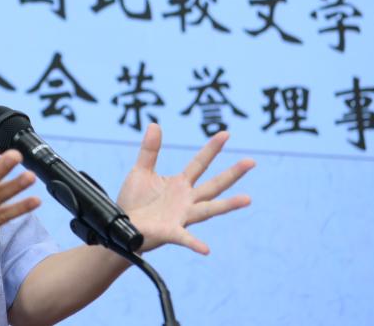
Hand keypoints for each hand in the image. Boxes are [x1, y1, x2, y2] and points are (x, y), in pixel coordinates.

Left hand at [117, 124, 253, 254]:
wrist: (122, 226)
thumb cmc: (134, 201)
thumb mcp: (141, 171)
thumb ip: (149, 150)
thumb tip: (154, 124)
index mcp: (180, 184)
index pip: (200, 163)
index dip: (212, 148)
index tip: (226, 133)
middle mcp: (186, 200)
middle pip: (214, 185)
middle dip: (232, 173)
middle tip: (251, 161)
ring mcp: (181, 216)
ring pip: (208, 209)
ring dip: (227, 205)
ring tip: (247, 199)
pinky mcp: (170, 232)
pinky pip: (185, 238)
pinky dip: (195, 243)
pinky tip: (206, 249)